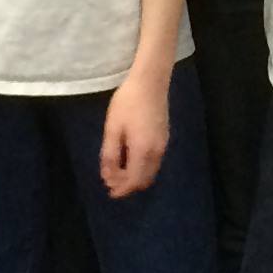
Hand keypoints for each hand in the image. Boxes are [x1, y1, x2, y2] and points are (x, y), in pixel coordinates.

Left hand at [100, 71, 169, 197]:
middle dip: (128, 185)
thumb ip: (109, 154)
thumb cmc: (127, 102)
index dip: (121, 189)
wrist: (150, 82)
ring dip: (135, 177)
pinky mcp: (164, 138)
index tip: (109, 191)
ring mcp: (163, 145)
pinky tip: (129, 159)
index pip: (133, 180)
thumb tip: (108, 176)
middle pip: (144, 180)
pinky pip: (154, 162)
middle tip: (111, 181)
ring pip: (150, 172)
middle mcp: (156, 152)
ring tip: (117, 171)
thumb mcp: (113, 128)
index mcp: (143, 150)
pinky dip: (142, 168)